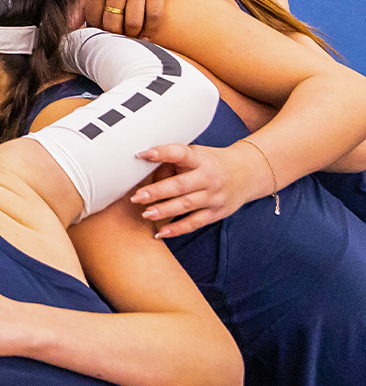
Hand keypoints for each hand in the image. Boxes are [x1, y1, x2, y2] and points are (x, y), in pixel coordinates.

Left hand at [81, 0, 165, 36]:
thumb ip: (79, 7)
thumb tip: (70, 29)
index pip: (94, 19)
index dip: (96, 27)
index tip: (100, 28)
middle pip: (114, 24)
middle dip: (113, 34)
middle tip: (115, 35)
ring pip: (134, 24)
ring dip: (131, 35)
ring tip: (128, 35)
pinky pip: (155, 18)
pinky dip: (150, 31)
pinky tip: (144, 35)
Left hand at [132, 143, 270, 237]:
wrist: (248, 173)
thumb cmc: (211, 162)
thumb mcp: (196, 154)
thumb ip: (173, 161)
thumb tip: (142, 171)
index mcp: (200, 159)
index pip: (180, 153)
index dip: (161, 153)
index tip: (142, 154)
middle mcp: (208, 178)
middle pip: (180, 185)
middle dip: (157, 192)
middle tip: (136, 197)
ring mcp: (214, 197)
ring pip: (186, 205)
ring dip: (164, 210)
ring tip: (145, 213)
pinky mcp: (216, 213)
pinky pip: (194, 223)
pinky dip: (177, 229)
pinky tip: (160, 233)